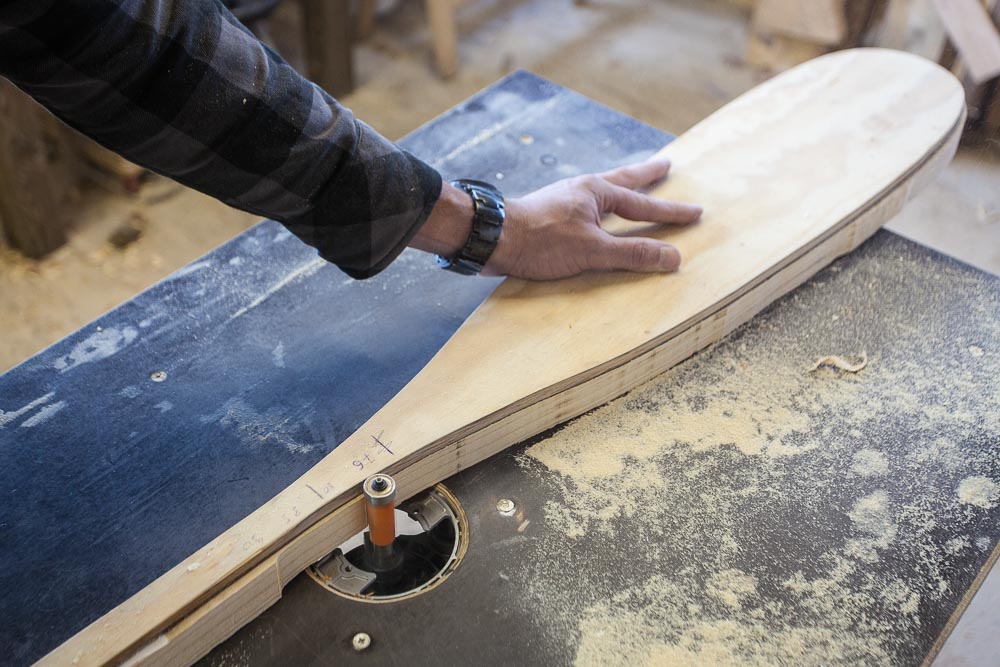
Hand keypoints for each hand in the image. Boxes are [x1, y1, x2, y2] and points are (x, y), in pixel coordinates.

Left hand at [484, 158, 701, 279]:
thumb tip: (672, 258)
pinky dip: (600, 207)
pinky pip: (587, 205)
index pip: (643, 204)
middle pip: (623, 181)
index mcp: (595, 192)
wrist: (492, 238)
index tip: (696, 212)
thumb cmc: (539, 241)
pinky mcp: (550, 214)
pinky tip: (595, 214)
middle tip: (665, 164)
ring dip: (622, 190)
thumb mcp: (592, 250)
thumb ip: (633, 253)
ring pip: (603, 192)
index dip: (671, 212)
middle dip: (646, 176)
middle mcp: (581, 189)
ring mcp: (564, 199)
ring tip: (633, 185)